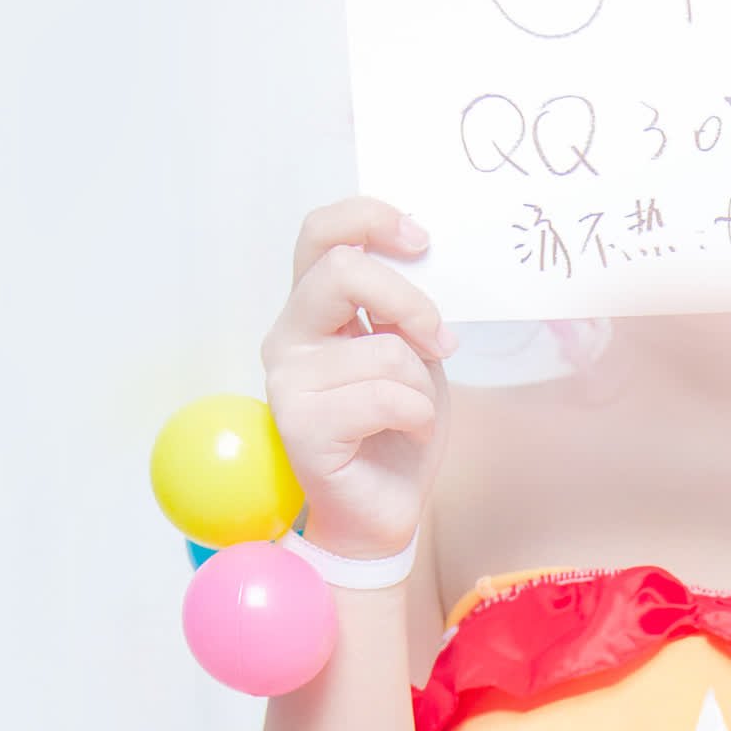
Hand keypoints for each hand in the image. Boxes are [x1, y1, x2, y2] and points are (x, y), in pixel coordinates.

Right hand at [261, 197, 457, 560]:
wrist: (384, 511)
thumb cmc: (398, 429)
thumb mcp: (414, 354)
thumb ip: (405, 309)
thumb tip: (421, 258)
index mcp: (314, 310)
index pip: (322, 233)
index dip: (369, 218)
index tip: (421, 238)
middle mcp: (290, 337)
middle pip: (343, 269)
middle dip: (409, 301)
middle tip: (441, 341)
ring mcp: (289, 381)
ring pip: (383, 349)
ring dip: (423, 386)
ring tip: (414, 415)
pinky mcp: (301, 425)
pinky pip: (387, 398)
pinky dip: (418, 418)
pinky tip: (407, 435)